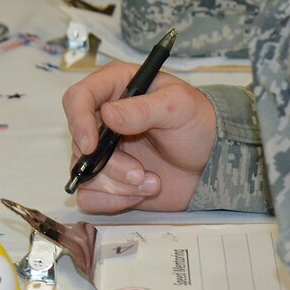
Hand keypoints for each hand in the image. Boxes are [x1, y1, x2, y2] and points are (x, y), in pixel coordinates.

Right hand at [59, 63, 216, 213]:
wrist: (212, 163)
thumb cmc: (198, 124)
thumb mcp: (178, 106)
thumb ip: (143, 110)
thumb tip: (107, 114)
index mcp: (115, 88)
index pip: (77, 98)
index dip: (78, 120)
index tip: (91, 146)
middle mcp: (103, 119)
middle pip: (79, 142)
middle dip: (110, 164)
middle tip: (141, 172)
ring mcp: (103, 152)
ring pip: (84, 174)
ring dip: (118, 185)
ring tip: (152, 182)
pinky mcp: (107, 181)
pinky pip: (89, 197)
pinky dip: (114, 201)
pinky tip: (142, 193)